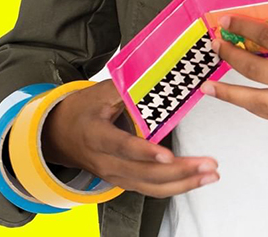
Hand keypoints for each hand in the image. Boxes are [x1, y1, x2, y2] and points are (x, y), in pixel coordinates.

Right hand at [41, 79, 219, 196]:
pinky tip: (195, 180)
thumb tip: (157, 78)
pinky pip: (150, 189)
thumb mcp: (99, 92)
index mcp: (97, 136)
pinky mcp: (123, 181)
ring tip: (210, 174)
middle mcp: (106, 162)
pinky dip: (175, 186)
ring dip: (183, 183)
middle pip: (144, 174)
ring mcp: (115, 175)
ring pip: (151, 187)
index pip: (123, 147)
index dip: (145, 152)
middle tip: (208, 165)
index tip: (167, 154)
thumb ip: (127, 89)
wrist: (58, 134)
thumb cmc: (82, 110)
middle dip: (180, 171)